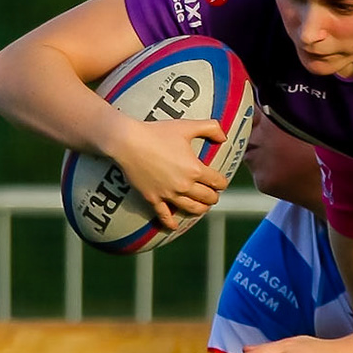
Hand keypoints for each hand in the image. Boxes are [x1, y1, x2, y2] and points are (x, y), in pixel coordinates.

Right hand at [109, 116, 229, 230]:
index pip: (217, 182)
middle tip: (213, 195)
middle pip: (207, 198)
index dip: (222, 183)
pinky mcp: (152, 198)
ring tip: (202, 208)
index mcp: (195, 169)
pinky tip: (175, 226)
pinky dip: (171, 223)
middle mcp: (184, 185)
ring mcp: (168, 194)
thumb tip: (224, 136)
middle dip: (213, 197)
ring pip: (191, 208)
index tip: (221, 182)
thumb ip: (210, 128)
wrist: (128, 142)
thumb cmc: (157, 132)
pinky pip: (164, 215)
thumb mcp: (187, 126)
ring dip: (200, 209)